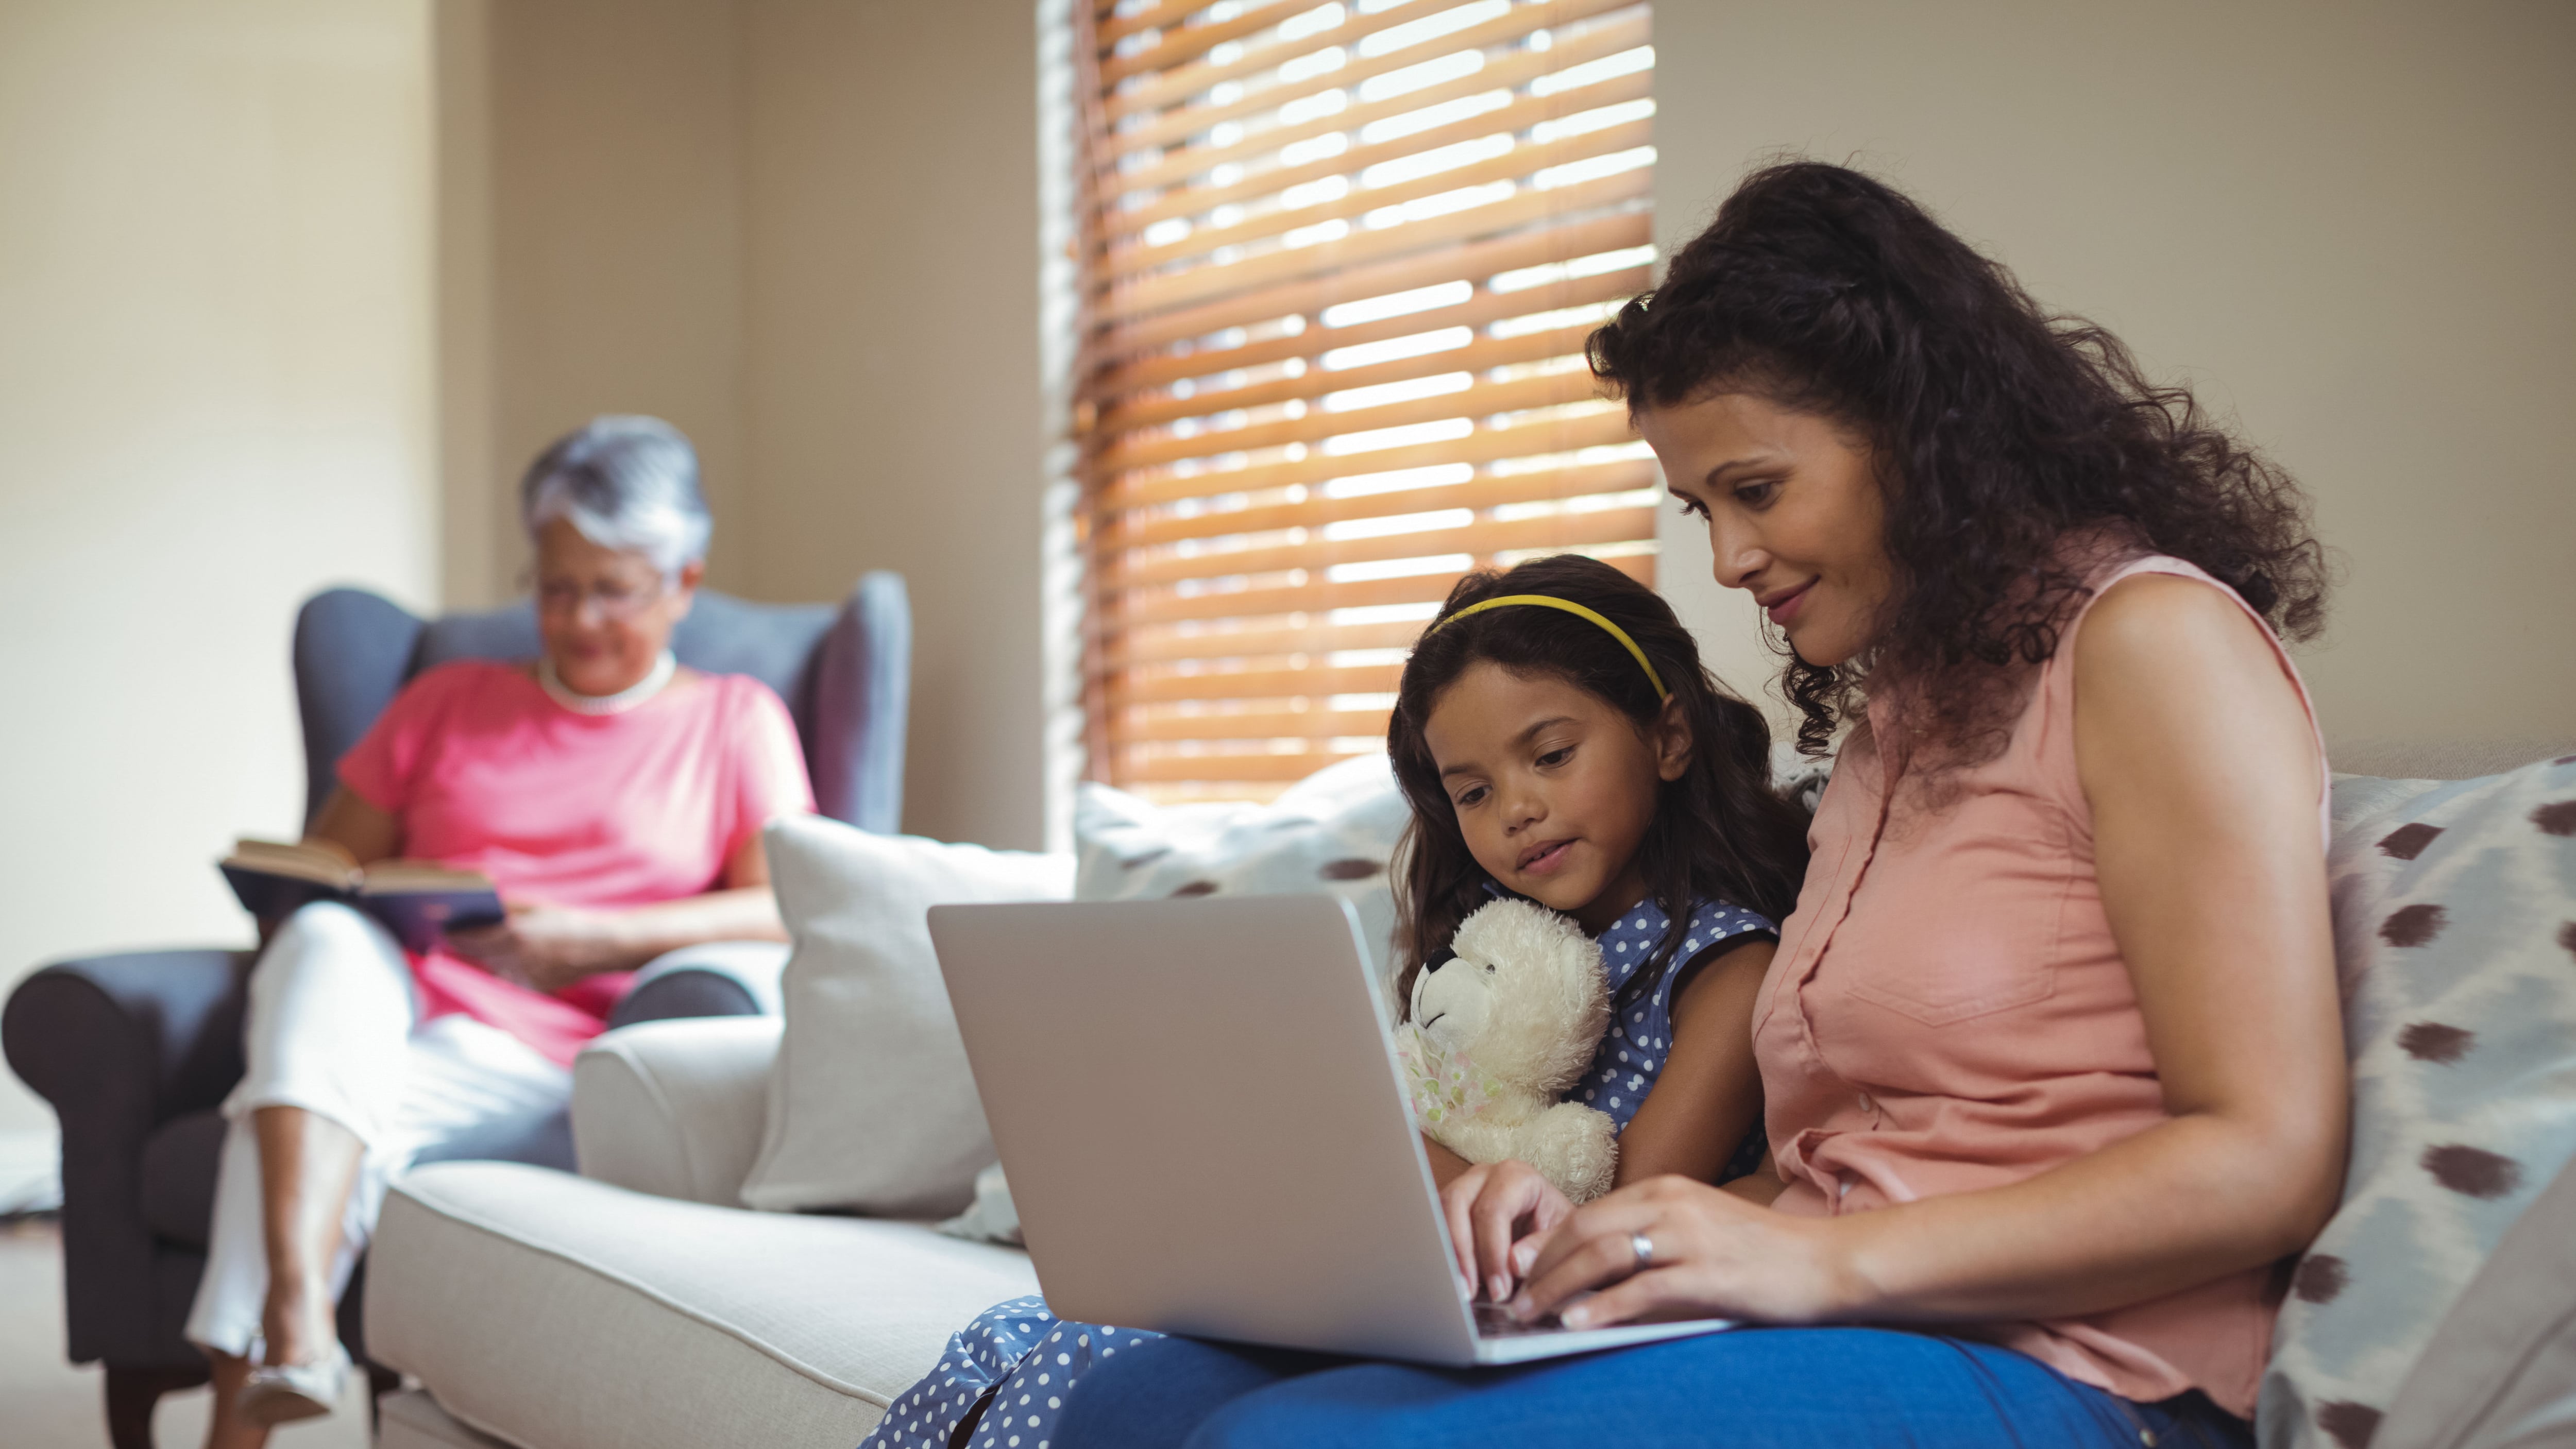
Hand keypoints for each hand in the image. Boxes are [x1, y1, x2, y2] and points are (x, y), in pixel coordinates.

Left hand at [444, 902, 621, 993]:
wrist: (598, 948)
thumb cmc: (565, 921)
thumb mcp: (534, 908)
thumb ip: (504, 909)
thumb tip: (478, 908)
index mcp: (514, 936)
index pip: (471, 940)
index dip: (453, 936)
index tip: (441, 930)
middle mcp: (515, 960)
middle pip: (478, 955)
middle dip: (465, 946)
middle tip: (450, 937)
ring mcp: (523, 977)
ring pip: (493, 967)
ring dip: (486, 956)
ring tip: (478, 945)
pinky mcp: (531, 988)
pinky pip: (510, 976)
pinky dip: (507, 967)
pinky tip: (511, 957)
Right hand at [1439, 1159, 1573, 1304]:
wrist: (1550, 1231)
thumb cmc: (1558, 1233)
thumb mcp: (1564, 1240)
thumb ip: (1543, 1249)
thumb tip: (1513, 1261)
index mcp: (1516, 1177)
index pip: (1494, 1208)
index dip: (1493, 1251)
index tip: (1499, 1289)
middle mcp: (1484, 1176)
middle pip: (1457, 1203)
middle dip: (1462, 1252)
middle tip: (1470, 1291)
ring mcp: (1463, 1190)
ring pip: (1439, 1213)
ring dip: (1447, 1254)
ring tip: (1460, 1290)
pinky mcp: (1449, 1209)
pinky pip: (1435, 1226)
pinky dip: (1441, 1253)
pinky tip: (1452, 1280)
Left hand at [1512, 1174, 1857, 1329]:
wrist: (1827, 1263)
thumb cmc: (1761, 1253)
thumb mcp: (1698, 1229)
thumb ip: (1651, 1236)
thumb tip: (1597, 1266)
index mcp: (1666, 1190)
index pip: (1588, 1212)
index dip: (1548, 1242)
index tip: (1520, 1269)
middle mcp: (1672, 1204)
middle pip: (1585, 1228)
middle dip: (1542, 1264)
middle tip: (1515, 1296)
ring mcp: (1690, 1237)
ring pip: (1604, 1255)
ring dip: (1560, 1286)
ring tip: (1534, 1312)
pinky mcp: (1708, 1275)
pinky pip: (1642, 1289)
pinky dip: (1603, 1305)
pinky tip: (1578, 1322)